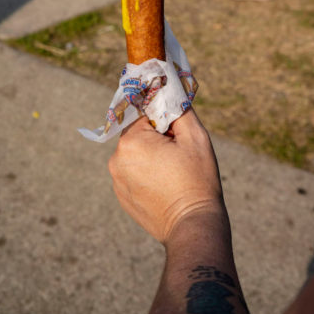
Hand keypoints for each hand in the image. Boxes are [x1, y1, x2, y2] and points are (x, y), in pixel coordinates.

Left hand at [108, 110, 224, 243]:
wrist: (192, 225)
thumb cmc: (197, 179)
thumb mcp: (196, 137)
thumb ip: (179, 108)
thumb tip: (171, 88)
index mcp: (131, 141)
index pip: (147, 115)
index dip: (167, 122)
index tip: (180, 136)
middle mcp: (116, 159)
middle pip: (139, 134)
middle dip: (159, 139)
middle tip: (180, 156)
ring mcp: (117, 180)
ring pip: (137, 154)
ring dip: (153, 156)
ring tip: (175, 173)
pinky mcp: (122, 197)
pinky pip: (134, 174)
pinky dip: (148, 174)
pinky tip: (167, 186)